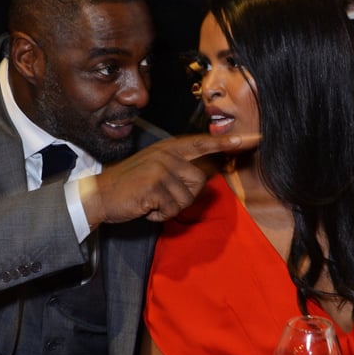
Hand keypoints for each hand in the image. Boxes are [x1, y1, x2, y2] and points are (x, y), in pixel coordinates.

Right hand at [84, 133, 259, 224]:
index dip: (228, 142)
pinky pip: (172, 209)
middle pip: (199, 182)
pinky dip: (159, 214)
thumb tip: (205, 176)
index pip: (204, 143)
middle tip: (160, 196)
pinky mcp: (156, 185)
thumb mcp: (155, 168)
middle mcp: (168, 154)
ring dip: (169, 208)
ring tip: (150, 200)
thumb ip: (178, 168)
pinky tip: (145, 206)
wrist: (100, 194)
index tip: (253, 139)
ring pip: (186, 199)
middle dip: (183, 196)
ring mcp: (162, 168)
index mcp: (170, 147)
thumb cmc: (130, 185)